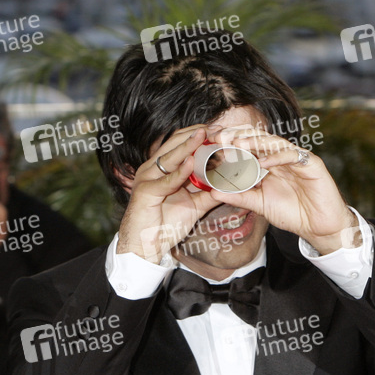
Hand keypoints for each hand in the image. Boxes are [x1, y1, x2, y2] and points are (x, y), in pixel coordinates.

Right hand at [117, 127, 222, 261]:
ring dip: (188, 146)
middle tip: (217, 129)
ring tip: (204, 136)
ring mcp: (147, 178)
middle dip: (197, 134)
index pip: (180, 144)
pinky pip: (166, 180)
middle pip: (174, 144)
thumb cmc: (165, 225)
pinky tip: (192, 162)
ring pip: (170, 158)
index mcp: (161, 168)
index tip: (220, 131)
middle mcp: (152, 168)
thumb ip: (208, 194)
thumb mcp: (193, 206)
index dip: (199, 135)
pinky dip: (180, 171)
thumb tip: (229, 185)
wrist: (146, 246)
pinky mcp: (145, 191)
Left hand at [204, 125, 355, 254]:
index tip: (212, 144)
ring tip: (238, 144)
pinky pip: (293, 155)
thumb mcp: (259, 205)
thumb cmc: (292, 213)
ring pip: (274, 143)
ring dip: (255, 142)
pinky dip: (277, 157)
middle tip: (220, 138)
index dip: (231, 143)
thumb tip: (213, 191)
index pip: (248, 147)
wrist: (318, 227)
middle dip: (239, 137)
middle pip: (259, 139)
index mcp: (269, 163)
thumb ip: (239, 196)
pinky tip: (263, 162)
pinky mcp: (312, 163)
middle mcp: (281, 157)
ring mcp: (297, 158)